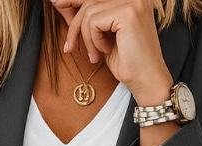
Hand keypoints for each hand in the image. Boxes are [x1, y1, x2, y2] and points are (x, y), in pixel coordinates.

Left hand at [49, 0, 172, 104]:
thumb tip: (59, 1)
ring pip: (89, 12)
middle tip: (69, 47)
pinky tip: (104, 52)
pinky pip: (94, 22)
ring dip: (86, 38)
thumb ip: (86, 17)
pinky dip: (93, 40)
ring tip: (96, 55)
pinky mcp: (127, 12)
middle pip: (89, 0)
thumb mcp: (101, 35)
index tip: (56, 3)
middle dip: (74, 24)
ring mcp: (131, 1)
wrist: (146, 81)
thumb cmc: (127, 61)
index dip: (73, 0)